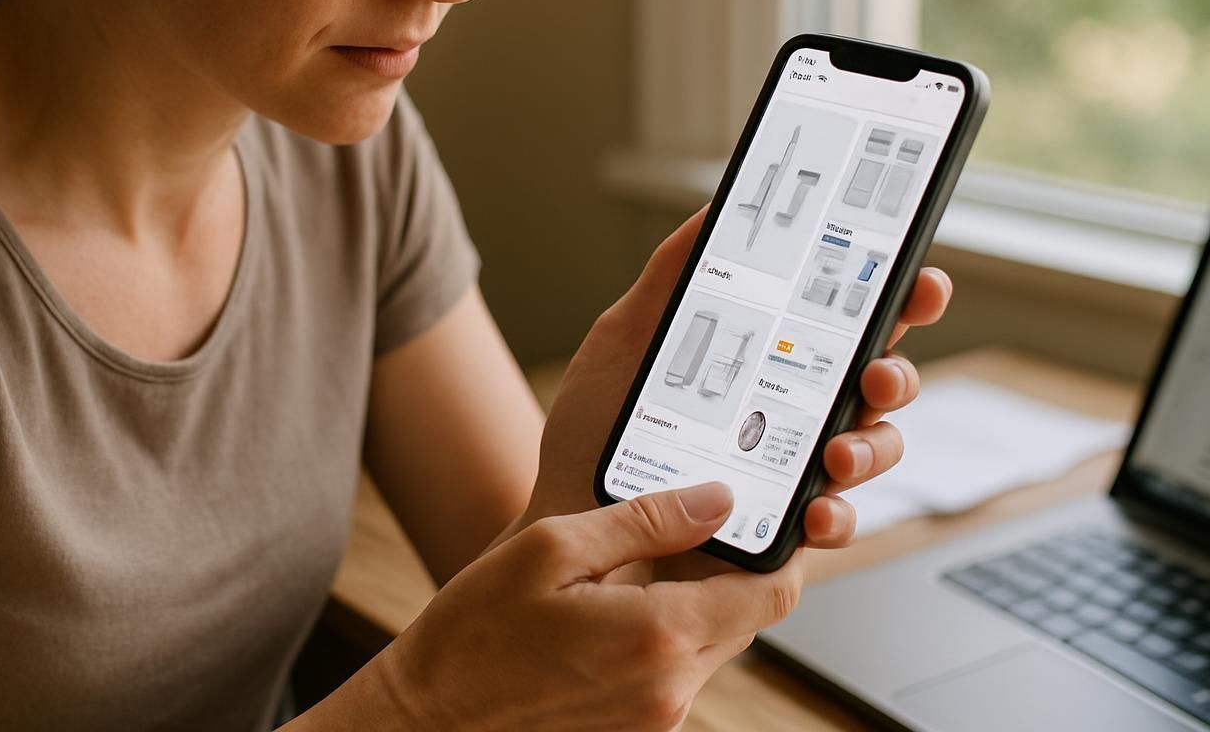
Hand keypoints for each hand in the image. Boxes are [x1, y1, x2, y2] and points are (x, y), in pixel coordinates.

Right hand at [375, 482, 800, 731]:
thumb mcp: (552, 548)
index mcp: (659, 636)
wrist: (430, 718)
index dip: (780, 550)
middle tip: (691, 526)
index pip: (771, 594)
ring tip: (637, 565)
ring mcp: (656, 719)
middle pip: (748, 619)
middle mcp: (671, 689)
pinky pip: (677, 673)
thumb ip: (645, 521)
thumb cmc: (475, 632)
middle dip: (732, 570)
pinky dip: (664, 636)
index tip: (760, 516)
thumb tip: (717, 500)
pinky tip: (614, 608)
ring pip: (713, 646)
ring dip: (695, 602)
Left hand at [526, 207, 951, 547]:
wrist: (564, 513)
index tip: (919, 278)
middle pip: (880, 381)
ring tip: (835, 451)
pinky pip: (836, 522)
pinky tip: (814, 509)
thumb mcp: (623, 338)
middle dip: (897, 372)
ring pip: (874, 450)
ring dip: (872, 446)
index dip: (898, 297)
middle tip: (876, 372)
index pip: (848, 320)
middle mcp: (792, 410)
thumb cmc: (592, 430)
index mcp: (768, 357)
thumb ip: (670, 276)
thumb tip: (713, 210)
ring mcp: (793, 470)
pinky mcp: (783, 530)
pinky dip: (838, 515)